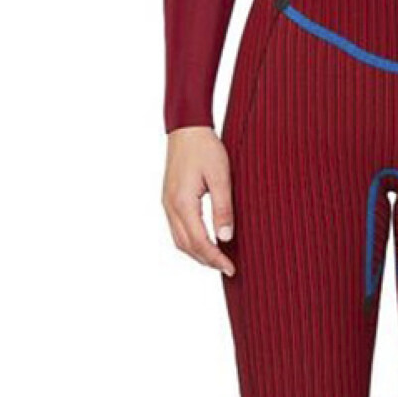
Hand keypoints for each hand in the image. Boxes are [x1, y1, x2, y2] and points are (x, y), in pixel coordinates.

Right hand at [163, 125, 236, 275]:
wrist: (186, 128)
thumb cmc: (205, 148)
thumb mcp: (221, 177)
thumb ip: (223, 208)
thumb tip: (226, 237)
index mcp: (182, 203)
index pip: (199, 241)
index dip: (215, 258)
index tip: (231, 268)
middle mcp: (170, 206)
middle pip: (186, 246)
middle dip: (206, 260)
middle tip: (227, 268)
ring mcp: (167, 203)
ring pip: (179, 240)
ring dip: (197, 253)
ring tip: (217, 259)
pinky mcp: (169, 199)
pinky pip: (177, 228)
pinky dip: (190, 241)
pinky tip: (204, 241)